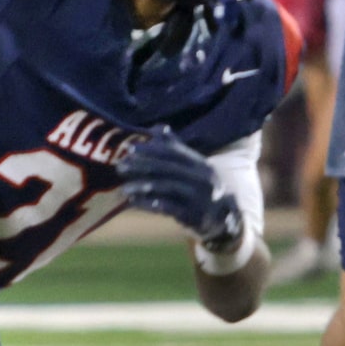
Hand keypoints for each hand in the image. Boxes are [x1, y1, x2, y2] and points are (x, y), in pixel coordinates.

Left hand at [116, 131, 240, 247]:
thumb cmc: (202, 188)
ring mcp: (198, 197)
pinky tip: (134, 202)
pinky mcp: (192, 215)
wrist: (223, 218)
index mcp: (200, 165)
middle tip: (121, 167)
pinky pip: (167, 208)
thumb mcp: (194, 167)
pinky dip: (149, 204)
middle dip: (142, 167)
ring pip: (166, 188)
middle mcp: (201, 178)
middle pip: (167, 169)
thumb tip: (159, 127)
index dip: (151, 149)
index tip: (130, 148)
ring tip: (123, 189)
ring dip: (143, 187)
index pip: (173, 153)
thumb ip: (176, 148)